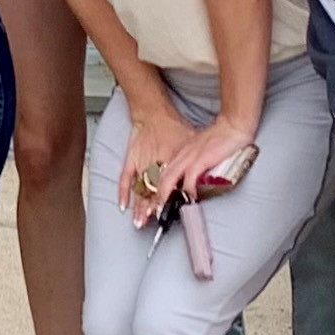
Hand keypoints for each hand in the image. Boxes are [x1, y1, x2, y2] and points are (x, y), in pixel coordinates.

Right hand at [116, 108, 188, 227]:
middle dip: (151, 209)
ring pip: (139, 189)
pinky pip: (125, 179)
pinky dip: (123, 192)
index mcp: (171, 164)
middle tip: (151, 222)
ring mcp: (141, 164)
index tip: (168, 213)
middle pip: (152, 192)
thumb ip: (198, 158)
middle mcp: (154, 166)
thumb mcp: (191, 142)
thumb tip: (211, 170)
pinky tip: (123, 205)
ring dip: (138, 207)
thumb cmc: (174, 126)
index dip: (167, 201)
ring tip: (139, 222)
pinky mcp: (131, 160)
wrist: (154, 112)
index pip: (168, 188)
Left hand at [156, 117, 256, 206]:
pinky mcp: (201, 159)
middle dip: (157, 195)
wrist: (232, 125)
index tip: (158, 200)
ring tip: (165, 209)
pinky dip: (187, 190)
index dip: (159, 187)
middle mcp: (182, 155)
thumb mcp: (202, 150)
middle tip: (157, 210)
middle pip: (162, 177)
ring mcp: (190, 157)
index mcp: (181, 153)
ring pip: (169, 178)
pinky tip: (188, 199)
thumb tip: (196, 179)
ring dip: (166, 195)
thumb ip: (196, 163)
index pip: (164, 172)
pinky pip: (189, 178)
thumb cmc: (222, 138)